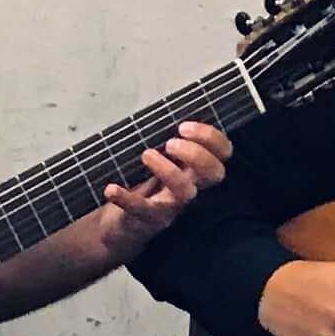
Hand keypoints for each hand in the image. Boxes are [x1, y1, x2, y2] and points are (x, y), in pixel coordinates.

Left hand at [90, 120, 233, 263]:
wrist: (118, 225)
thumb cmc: (139, 184)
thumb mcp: (155, 158)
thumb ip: (163, 139)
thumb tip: (157, 109)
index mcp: (194, 168)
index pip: (223, 153)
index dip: (212, 138)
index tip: (184, 126)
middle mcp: (190, 186)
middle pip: (215, 173)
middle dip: (197, 154)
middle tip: (171, 142)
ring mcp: (172, 206)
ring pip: (186, 192)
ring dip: (168, 171)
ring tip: (146, 155)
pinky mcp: (150, 221)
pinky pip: (144, 211)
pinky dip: (127, 198)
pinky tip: (111, 189)